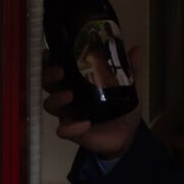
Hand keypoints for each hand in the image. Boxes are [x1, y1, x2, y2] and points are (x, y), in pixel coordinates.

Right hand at [43, 44, 142, 158]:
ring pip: (50, 104)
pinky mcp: (72, 131)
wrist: (127, 134)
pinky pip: (63, 130)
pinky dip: (72, 127)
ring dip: (56, 99)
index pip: (56, 65)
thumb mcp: (128, 87)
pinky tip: (85, 124)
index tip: (52, 53)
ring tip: (69, 95)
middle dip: (49, 75)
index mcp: (77, 80)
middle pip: (47, 82)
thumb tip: (135, 49)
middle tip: (60, 72)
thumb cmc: (121, 107)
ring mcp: (68, 113)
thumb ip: (130, 69)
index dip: (49, 59)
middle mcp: (68, 94)